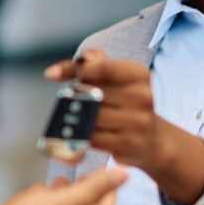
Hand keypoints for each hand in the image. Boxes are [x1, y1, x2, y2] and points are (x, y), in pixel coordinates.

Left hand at [44, 50, 165, 169]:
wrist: (152, 140)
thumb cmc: (126, 104)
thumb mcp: (117, 79)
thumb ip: (96, 64)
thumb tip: (78, 60)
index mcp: (138, 74)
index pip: (101, 67)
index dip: (74, 69)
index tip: (51, 74)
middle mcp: (142, 96)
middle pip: (92, 93)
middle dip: (75, 97)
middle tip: (69, 102)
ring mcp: (137, 121)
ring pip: (90, 117)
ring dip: (76, 118)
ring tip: (75, 118)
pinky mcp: (128, 143)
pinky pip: (92, 138)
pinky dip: (80, 136)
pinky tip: (78, 134)